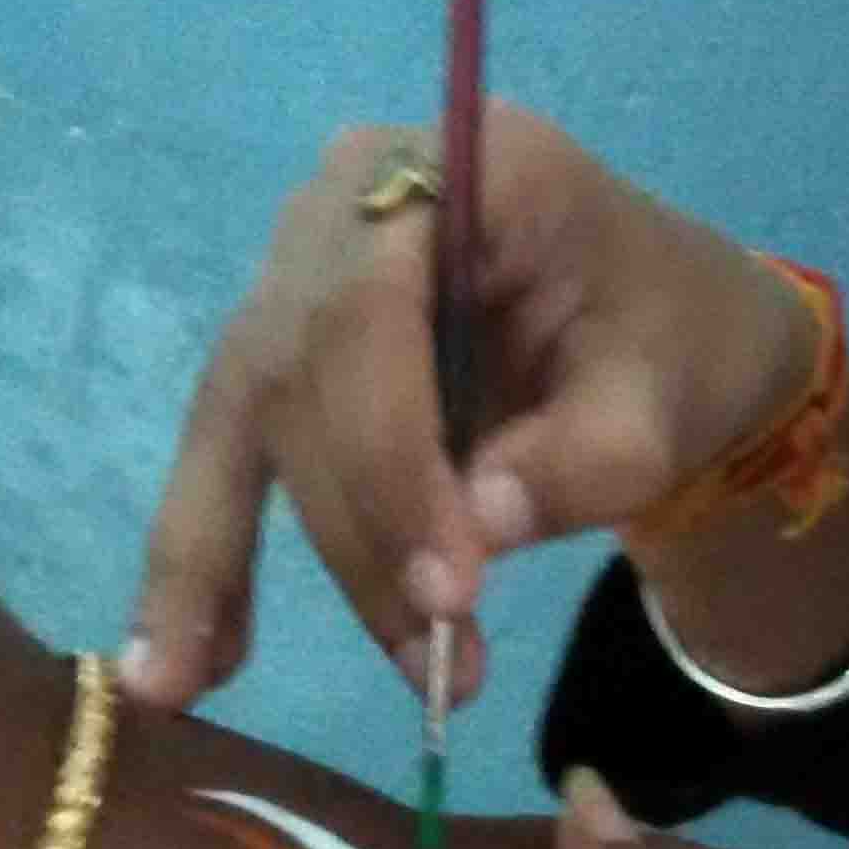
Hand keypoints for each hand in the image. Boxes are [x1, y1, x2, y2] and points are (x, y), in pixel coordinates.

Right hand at [123, 106, 816, 709]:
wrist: (664, 323)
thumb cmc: (675, 343)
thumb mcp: (664, 408)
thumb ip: (580, 465)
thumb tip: (472, 529)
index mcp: (468, 165)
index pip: (372, 311)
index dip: (390, 458)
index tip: (448, 590)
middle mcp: (356, 192)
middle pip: (302, 370)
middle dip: (354, 530)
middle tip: (428, 657)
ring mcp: (303, 261)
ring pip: (245, 415)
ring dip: (226, 558)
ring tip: (203, 683)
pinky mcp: (282, 340)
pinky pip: (228, 444)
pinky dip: (203, 553)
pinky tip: (174, 662)